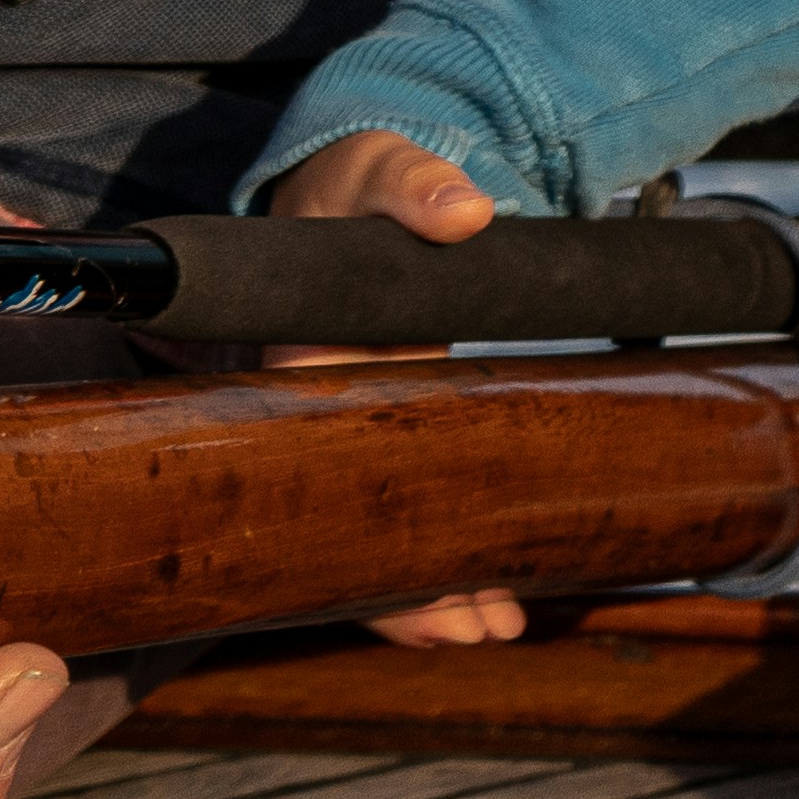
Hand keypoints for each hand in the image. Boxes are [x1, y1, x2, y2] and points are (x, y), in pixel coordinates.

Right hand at [260, 131, 525, 645]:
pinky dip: (448, 545)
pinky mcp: (399, 420)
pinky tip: (494, 586)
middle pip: (351, 523)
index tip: (412, 582)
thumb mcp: (379, 168)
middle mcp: (324, 405)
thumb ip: (416, 183)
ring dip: (434, 584)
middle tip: (473, 630)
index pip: (319, 466)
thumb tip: (462, 211)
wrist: (360, 184)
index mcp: (303, 357)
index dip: (357, 537)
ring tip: (495, 628)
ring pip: (384, 525)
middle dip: (405, 591)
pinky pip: (415, 497)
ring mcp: (362, 421)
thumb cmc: (353, 183)